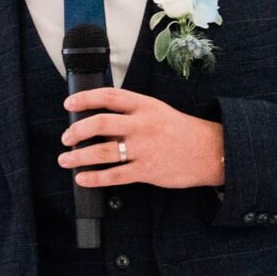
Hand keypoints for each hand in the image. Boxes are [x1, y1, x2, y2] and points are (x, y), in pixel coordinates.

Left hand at [58, 88, 225, 188]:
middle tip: (66, 138)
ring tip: (66, 159)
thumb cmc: (180, 131)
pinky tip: (83, 178)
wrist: (210, 151)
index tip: (69, 104)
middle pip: (101, 123)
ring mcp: (145, 148)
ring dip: (79, 156)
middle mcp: (143, 125)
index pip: (109, 96)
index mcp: (144, 105)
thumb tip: (97, 119)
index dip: (85, 98)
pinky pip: (115, 175)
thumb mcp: (157, 111)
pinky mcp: (148, 170)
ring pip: (103, 151)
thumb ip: (131, 113)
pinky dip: (95, 178)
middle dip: (77, 131)